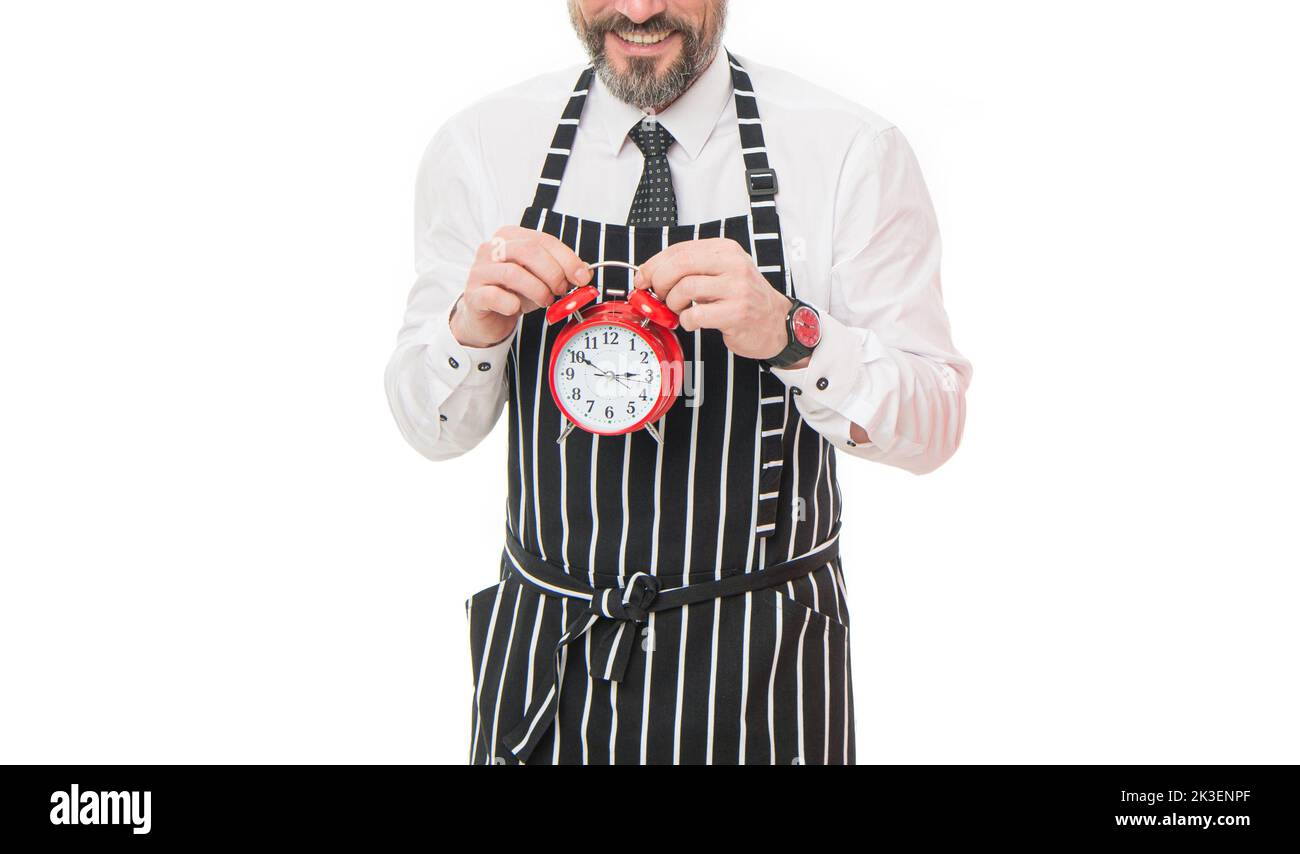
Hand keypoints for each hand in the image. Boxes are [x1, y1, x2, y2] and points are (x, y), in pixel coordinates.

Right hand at [451, 226, 591, 347]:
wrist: (488, 318)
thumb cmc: (513, 293)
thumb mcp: (541, 278)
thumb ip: (560, 271)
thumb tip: (584, 271)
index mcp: (510, 237)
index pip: (543, 240)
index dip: (567, 259)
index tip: (582, 277)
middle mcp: (492, 249)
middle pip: (529, 251)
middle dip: (553, 273)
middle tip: (561, 290)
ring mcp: (480, 271)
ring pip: (513, 273)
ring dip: (537, 290)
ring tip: (544, 300)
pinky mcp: (473, 294)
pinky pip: (494, 296)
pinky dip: (511, 304)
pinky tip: (516, 308)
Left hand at [633, 238, 790, 359]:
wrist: (776, 323)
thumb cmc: (743, 299)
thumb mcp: (720, 273)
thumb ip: (690, 270)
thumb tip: (649, 274)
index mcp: (725, 250)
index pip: (679, 249)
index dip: (654, 264)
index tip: (643, 278)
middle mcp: (733, 264)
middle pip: (679, 264)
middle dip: (660, 282)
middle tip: (660, 296)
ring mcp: (737, 288)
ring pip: (685, 288)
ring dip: (673, 304)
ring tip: (680, 310)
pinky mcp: (737, 313)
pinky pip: (696, 314)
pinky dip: (686, 321)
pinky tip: (693, 322)